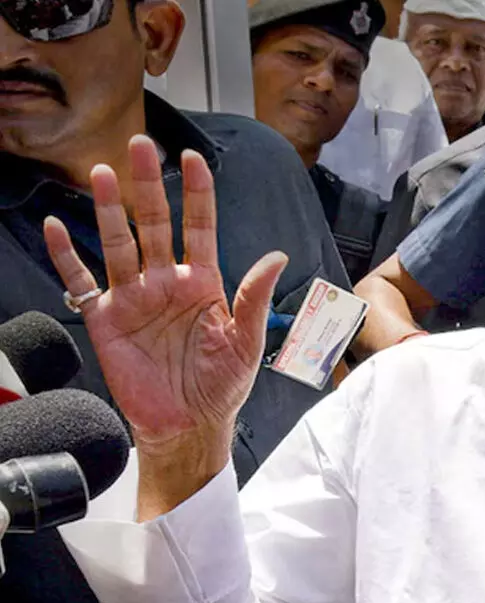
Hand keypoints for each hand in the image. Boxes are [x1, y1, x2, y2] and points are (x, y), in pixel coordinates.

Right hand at [43, 136, 286, 478]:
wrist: (189, 425)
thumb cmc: (223, 386)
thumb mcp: (247, 341)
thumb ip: (255, 297)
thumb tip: (276, 256)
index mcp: (204, 282)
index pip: (200, 226)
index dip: (197, 193)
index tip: (192, 158)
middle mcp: (167, 281)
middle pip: (155, 223)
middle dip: (148, 184)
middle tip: (140, 145)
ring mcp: (134, 298)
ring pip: (118, 243)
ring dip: (108, 209)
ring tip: (100, 173)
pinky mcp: (106, 320)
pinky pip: (82, 281)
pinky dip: (67, 255)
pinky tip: (56, 228)